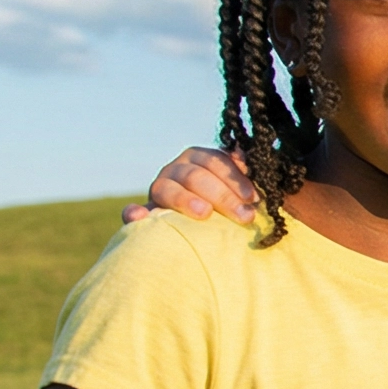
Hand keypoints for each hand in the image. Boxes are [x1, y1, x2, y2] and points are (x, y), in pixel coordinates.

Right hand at [121, 147, 254, 225]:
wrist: (203, 228)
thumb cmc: (232, 206)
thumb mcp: (243, 191)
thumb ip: (249, 179)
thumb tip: (254, 166)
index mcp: (201, 159)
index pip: (216, 162)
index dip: (235, 178)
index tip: (254, 198)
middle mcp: (177, 169)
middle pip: (195, 176)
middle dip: (222, 196)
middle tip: (244, 216)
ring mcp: (158, 189)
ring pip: (167, 189)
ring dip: (185, 200)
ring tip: (205, 213)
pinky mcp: (144, 212)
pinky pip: (133, 211)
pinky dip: (134, 213)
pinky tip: (139, 217)